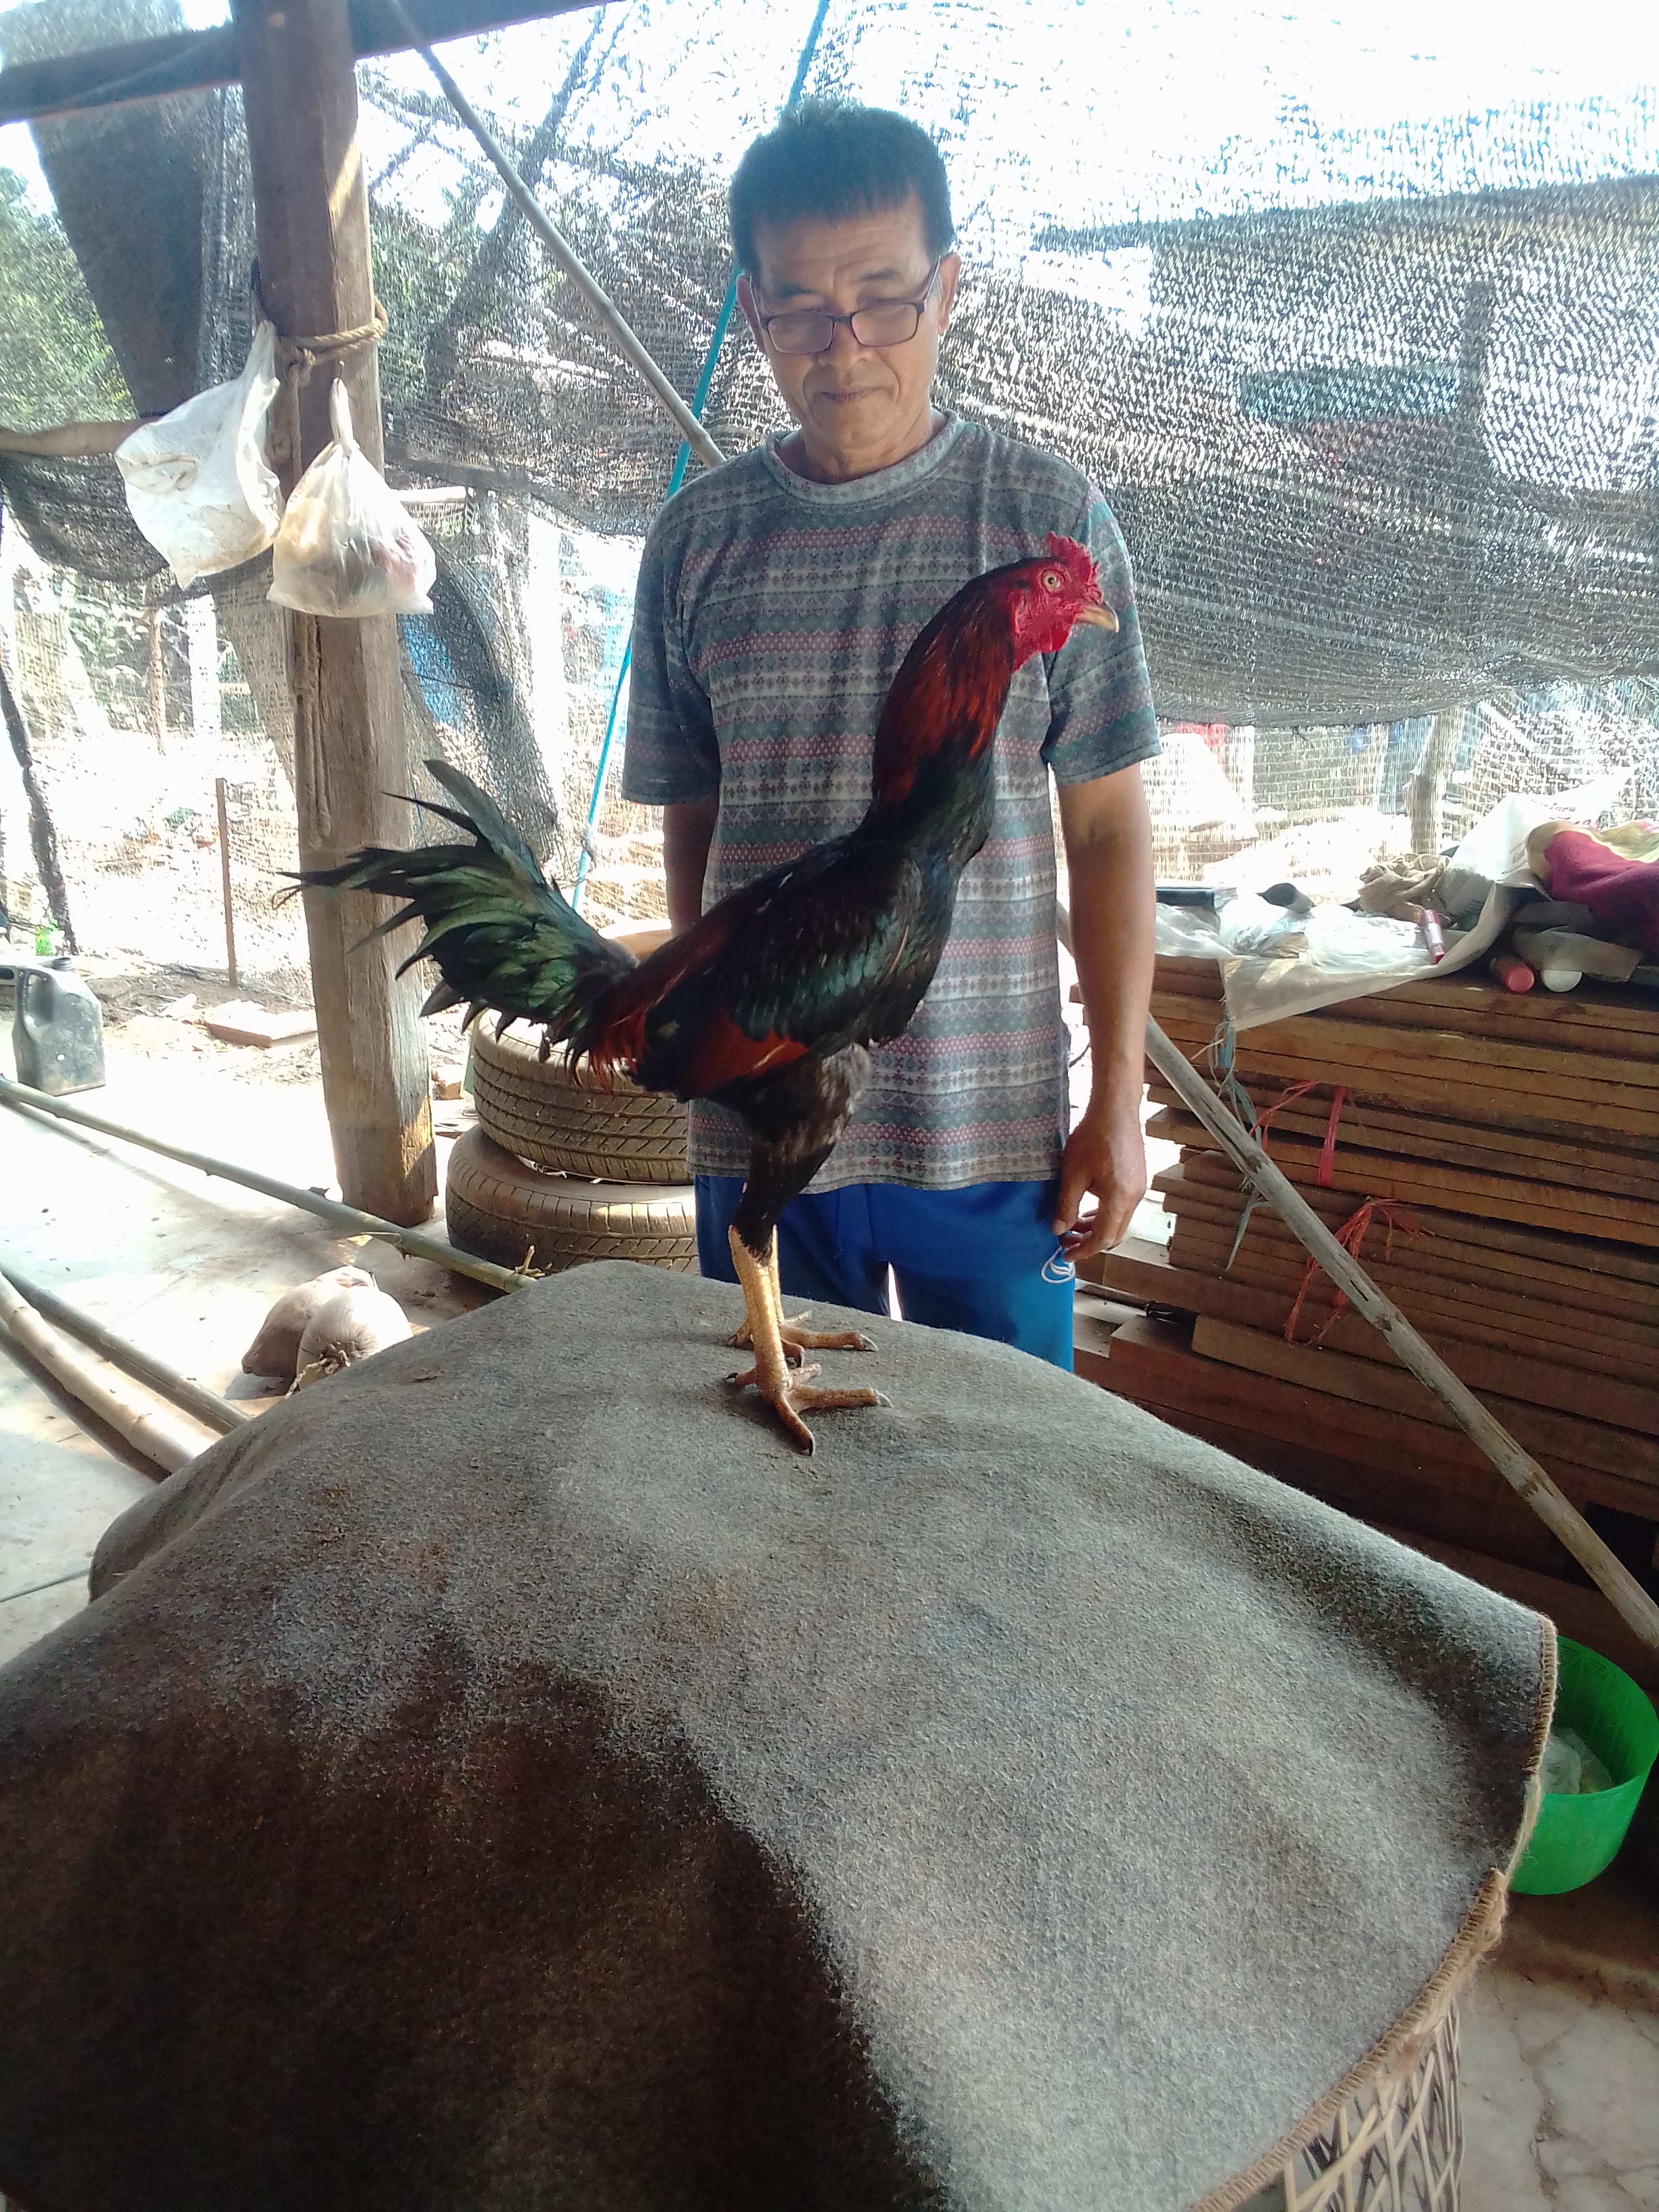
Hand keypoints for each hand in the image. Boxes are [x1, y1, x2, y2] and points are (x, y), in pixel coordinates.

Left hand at [1053, 1101, 1146, 1261]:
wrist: (1115, 1109)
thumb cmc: (1092, 1138)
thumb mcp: (1072, 1175)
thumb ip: (1066, 1205)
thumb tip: (1059, 1230)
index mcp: (1119, 1199)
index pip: (1103, 1238)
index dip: (1084, 1250)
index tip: (1066, 1254)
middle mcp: (1135, 1197)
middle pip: (1115, 1233)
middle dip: (1090, 1241)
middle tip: (1067, 1240)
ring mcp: (1139, 1187)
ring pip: (1119, 1220)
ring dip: (1097, 1226)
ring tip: (1074, 1224)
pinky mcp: (1138, 1178)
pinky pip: (1123, 1206)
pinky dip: (1105, 1213)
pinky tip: (1089, 1206)